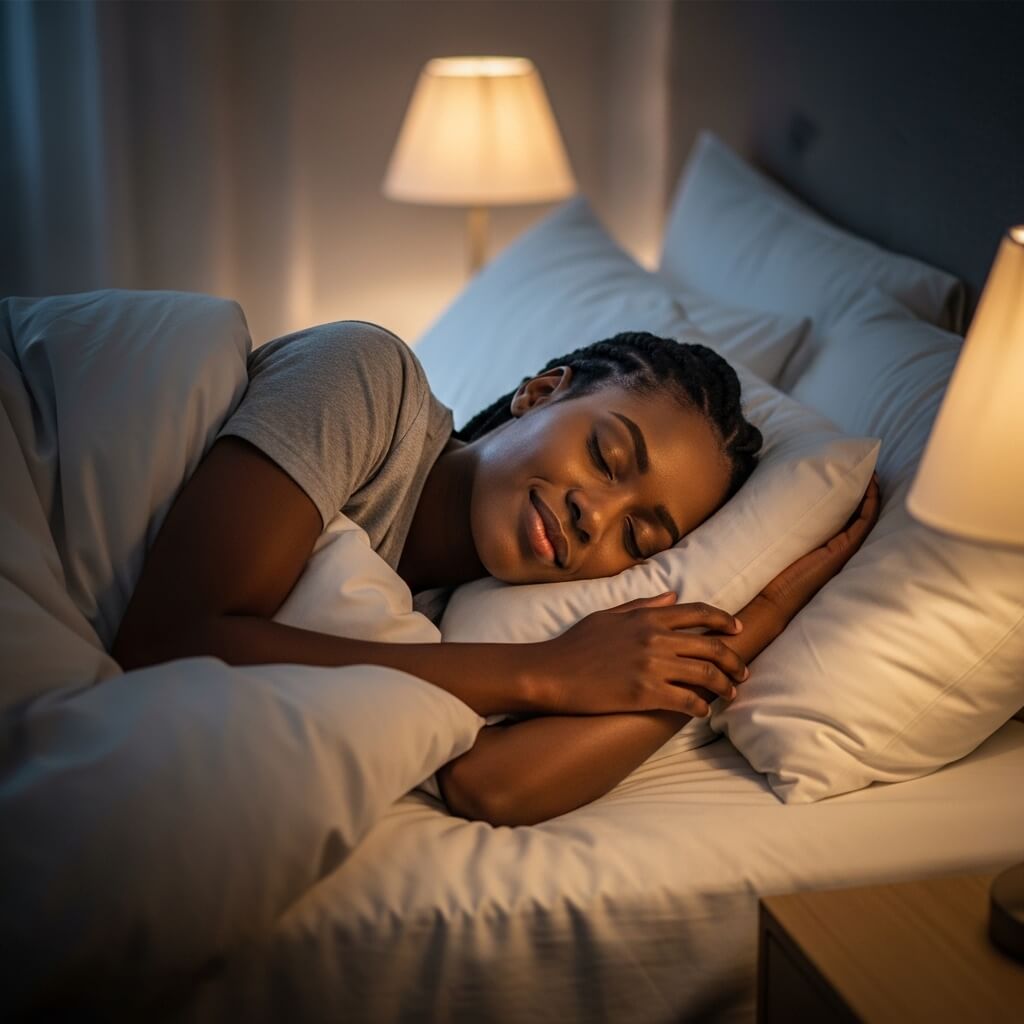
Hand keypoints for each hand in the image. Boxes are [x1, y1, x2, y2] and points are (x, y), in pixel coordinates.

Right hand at [525, 593, 748, 718]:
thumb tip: (672, 596)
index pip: (699, 613)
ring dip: (724, 686)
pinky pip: (687, 701)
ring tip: (730, 694)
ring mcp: (653, 666)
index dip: (724, 621)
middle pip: (711, 646)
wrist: (552, 672)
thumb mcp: (609, 615)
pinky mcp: (646, 694)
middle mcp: (656, 638)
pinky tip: (703, 712)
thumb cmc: (576, 643)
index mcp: (648, 617)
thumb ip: (643, 605)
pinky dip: (700, 708)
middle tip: (741, 672)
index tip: (738, 630)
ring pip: (706, 675)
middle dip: (733, 660)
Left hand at [758, 472, 880, 622]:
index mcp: (828, 545)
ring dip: (872, 492)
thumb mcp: (782, 544)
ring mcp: (844, 549)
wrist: (772, 600)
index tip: (851, 470)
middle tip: (866, 465)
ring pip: (867, 516)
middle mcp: (839, 547)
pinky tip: (871, 486)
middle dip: (865, 489)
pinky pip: (865, 523)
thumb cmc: (771, 573)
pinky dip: (870, 504)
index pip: (846, 515)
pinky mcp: (844, 550)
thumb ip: (784, 528)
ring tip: (871, 470)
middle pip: (859, 513)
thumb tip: (768, 499)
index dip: (852, 493)